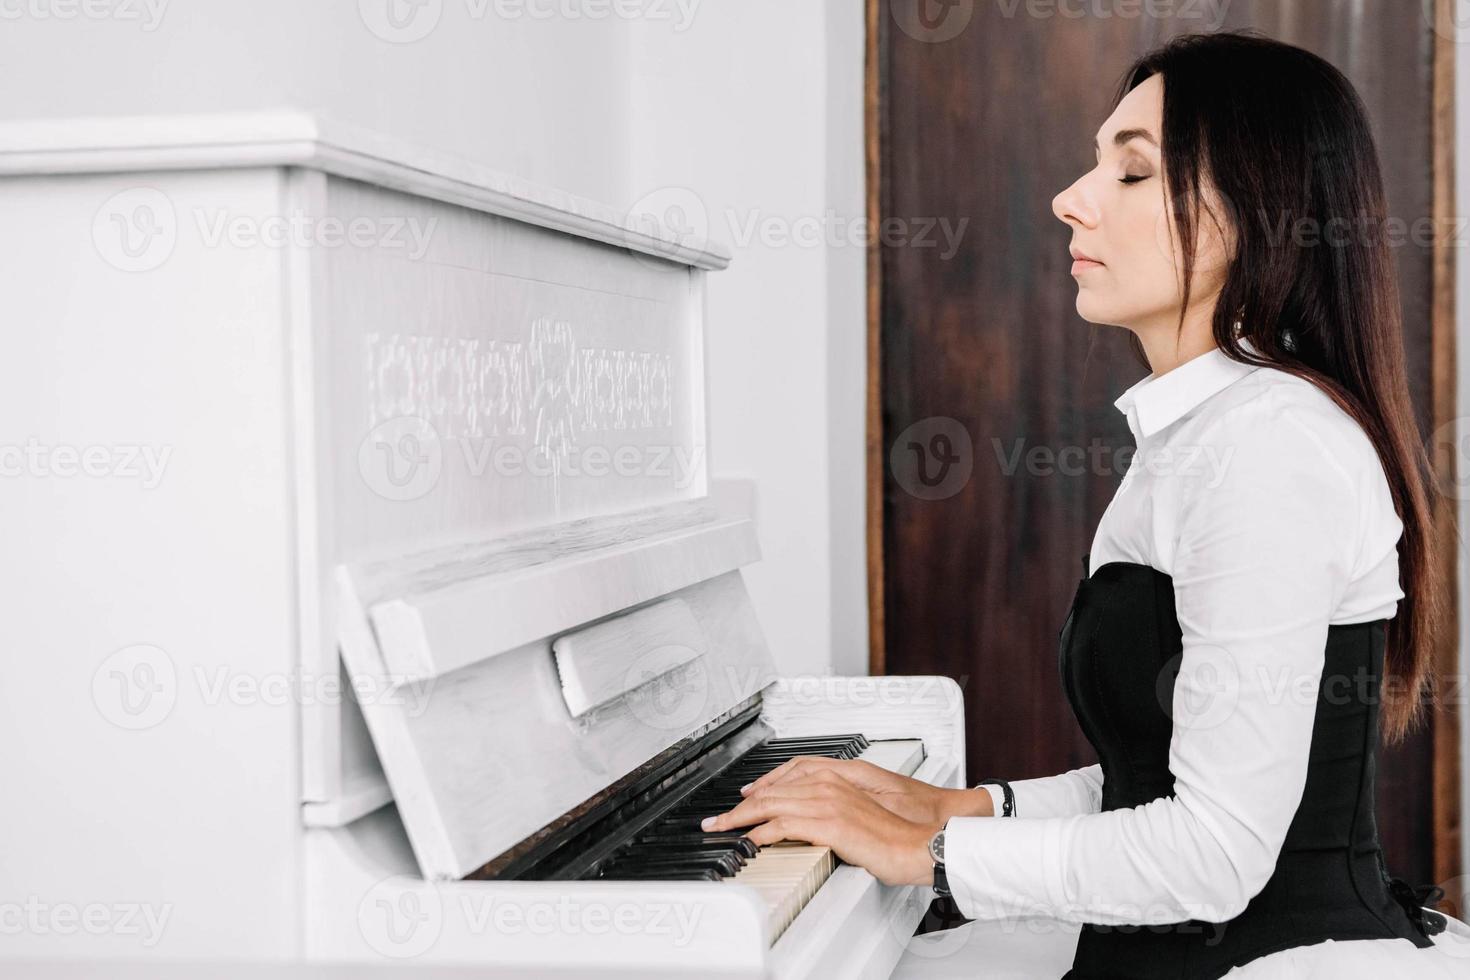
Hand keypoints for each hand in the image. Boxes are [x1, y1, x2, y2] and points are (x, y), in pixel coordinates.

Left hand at [700, 765, 937, 886]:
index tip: (739, 802)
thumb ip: (829, 811)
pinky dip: (761, 832)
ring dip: (740, 818)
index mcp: (834, 777)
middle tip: (717, 819)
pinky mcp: (828, 824)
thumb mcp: (855, 814)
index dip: (756, 791)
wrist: (917, 844)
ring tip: (722, 829)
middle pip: (770, 791)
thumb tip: (806, 822)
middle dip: (738, 806)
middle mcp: (828, 784)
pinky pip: (783, 824)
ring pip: (770, 805)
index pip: (782, 779)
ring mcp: (827, 802)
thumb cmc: (892, 834)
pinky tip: (749, 840)